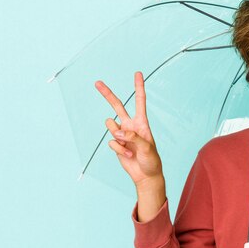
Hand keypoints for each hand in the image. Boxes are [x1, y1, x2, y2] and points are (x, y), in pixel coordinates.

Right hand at [95, 71, 162, 191]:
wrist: (146, 175)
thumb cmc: (151, 160)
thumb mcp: (147, 148)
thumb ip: (133, 138)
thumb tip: (118, 132)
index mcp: (142, 122)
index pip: (139, 101)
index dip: (138, 87)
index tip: (138, 73)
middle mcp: (130, 125)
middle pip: (117, 106)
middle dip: (107, 94)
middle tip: (97, 82)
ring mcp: (122, 134)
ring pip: (110, 126)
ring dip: (117, 137)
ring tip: (129, 149)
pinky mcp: (116, 143)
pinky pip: (111, 142)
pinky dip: (118, 150)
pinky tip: (127, 156)